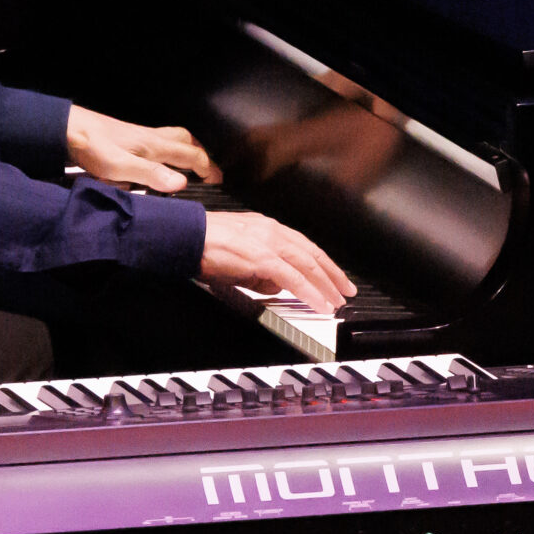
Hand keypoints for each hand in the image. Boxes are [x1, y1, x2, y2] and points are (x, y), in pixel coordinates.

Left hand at [66, 105, 222, 190]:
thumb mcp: (120, 167)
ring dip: (185, 148)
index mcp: (154, 145)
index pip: (191, 154)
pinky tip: (157, 160)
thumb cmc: (92, 148)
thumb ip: (151, 175)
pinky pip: (158, 140)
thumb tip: (182, 183)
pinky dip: (167, 149)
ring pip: (172, 137)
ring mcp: (139, 135)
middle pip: (186, 139)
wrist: (67, 129)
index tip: (218, 181)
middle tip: (208, 170)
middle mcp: (151, 137)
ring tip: (188, 164)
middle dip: (201, 153)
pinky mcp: (127, 136)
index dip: (208, 168)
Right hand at [200, 212, 356, 315]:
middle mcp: (273, 231)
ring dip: (326, 286)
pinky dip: (309, 292)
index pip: (304, 246)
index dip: (323, 263)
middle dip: (333, 274)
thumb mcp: (239, 257)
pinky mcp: (262, 258)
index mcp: (268, 228)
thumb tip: (277, 287)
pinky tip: (320, 304)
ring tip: (337, 302)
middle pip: (313, 254)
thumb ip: (260, 272)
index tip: (335, 276)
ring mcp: (269, 243)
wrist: (187, 236)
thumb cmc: (204, 244)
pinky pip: (293, 278)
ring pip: (308, 266)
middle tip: (346, 291)